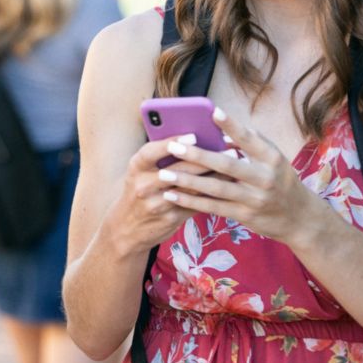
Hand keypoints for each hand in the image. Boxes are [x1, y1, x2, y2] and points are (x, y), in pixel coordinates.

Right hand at [104, 133, 218, 255]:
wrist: (127, 228)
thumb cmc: (140, 189)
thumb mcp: (140, 171)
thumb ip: (160, 156)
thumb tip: (195, 138)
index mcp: (136, 166)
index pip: (152, 150)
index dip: (173, 142)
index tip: (194, 135)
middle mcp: (144, 185)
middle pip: (178, 169)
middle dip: (207, 159)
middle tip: (229, 150)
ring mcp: (157, 203)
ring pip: (192, 187)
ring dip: (216, 176)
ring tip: (235, 167)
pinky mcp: (170, 218)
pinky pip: (196, 204)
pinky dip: (213, 194)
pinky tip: (228, 186)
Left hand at [157, 108, 320, 244]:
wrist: (299, 218)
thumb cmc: (281, 180)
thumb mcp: (275, 158)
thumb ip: (251, 143)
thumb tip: (221, 130)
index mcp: (272, 158)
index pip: (250, 138)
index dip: (232, 125)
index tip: (213, 112)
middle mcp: (264, 178)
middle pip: (227, 165)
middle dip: (198, 155)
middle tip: (173, 146)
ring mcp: (254, 198)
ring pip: (216, 188)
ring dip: (188, 181)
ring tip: (164, 174)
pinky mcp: (244, 215)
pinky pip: (213, 207)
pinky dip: (192, 201)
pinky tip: (173, 195)